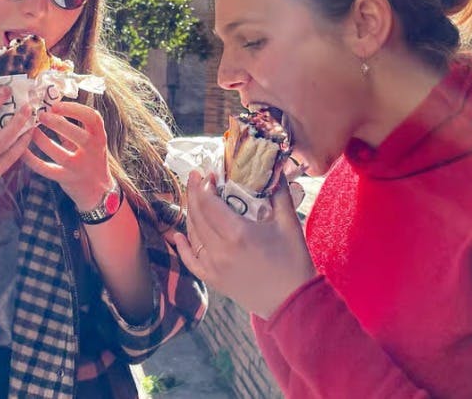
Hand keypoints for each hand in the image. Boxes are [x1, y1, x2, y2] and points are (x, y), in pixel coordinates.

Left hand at [22, 101, 112, 209]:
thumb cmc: (90, 158)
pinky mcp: (67, 179)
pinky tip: (22, 151)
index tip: (56, 104)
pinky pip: (46, 169)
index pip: (93, 118)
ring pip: (59, 153)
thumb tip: (51, 106)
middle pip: (78, 135)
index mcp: (99, 137)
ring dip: (41, 140)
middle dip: (58, 124)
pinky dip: (32, 160)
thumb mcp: (89, 141)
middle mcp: (93, 152)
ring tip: (30, 130)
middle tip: (41, 115)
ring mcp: (80, 167)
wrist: (97, 190)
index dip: (74, 109)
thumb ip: (75, 126)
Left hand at [174, 171, 316, 318]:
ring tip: (194, 199)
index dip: (204, 186)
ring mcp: (214, 267)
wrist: (294, 302)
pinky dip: (182, 247)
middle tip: (195, 177)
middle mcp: (220, 250)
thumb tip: (274, 169)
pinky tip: (178, 235)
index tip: (206, 173)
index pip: (209, 203)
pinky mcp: (214, 280)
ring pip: (193, 235)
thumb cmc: (294, 262)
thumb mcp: (289, 224)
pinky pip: (191, 261)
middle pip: (197, 215)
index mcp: (237, 233)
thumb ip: (279, 194)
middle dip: (194, 193)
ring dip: (191, 214)